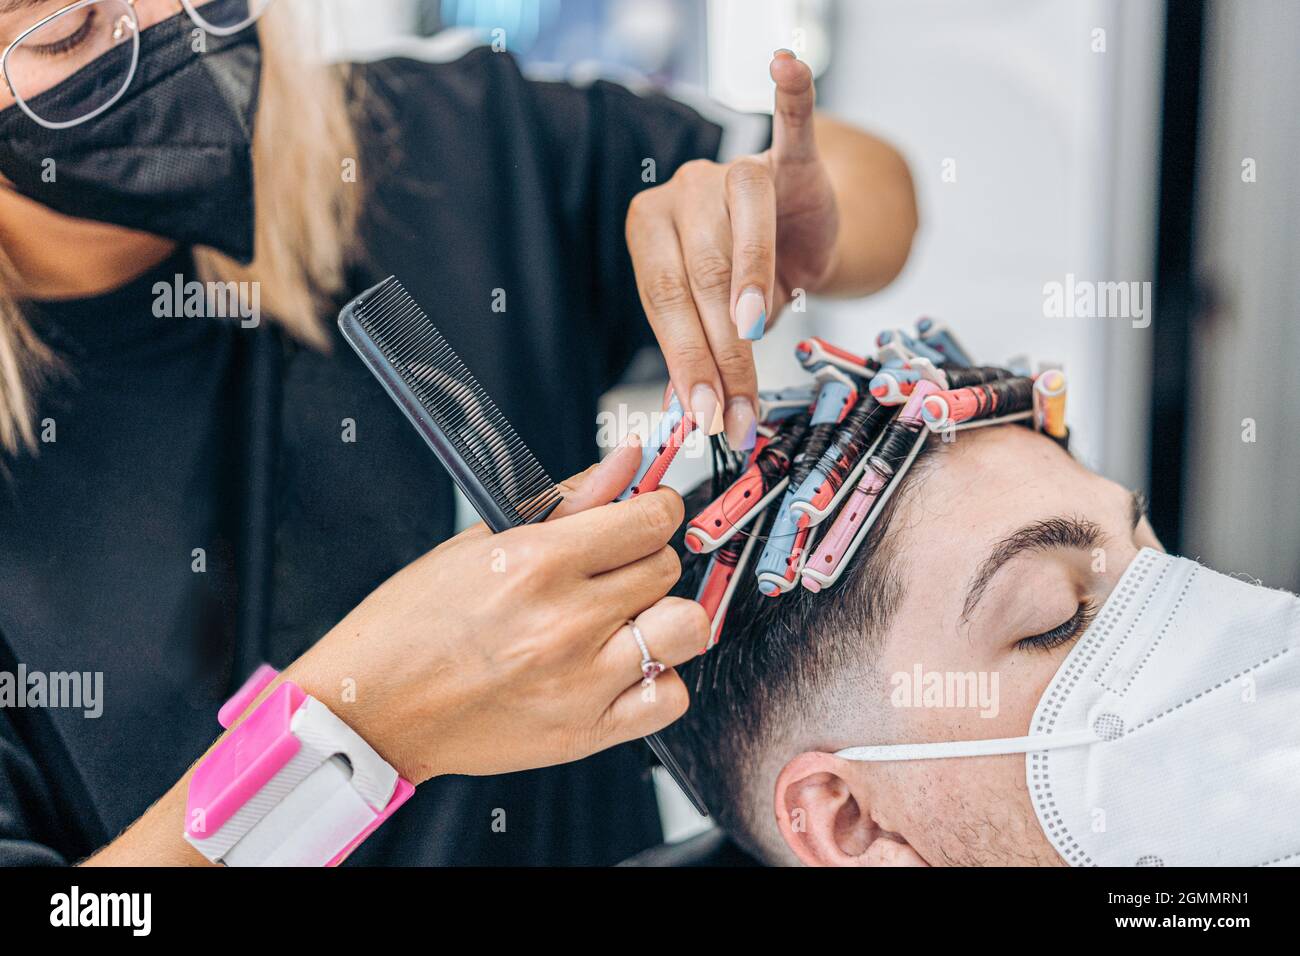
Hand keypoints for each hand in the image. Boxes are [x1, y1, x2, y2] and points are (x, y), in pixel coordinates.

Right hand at [282, 442, 706, 782]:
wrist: (373, 707)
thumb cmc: (414, 622)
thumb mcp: (482, 540)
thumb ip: (568, 498)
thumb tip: (627, 460)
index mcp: (538, 562)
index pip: (651, 519)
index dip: (657, 509)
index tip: (647, 514)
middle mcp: (567, 621)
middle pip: (666, 568)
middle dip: (648, 559)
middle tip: (613, 571)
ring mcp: (581, 681)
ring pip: (685, 628)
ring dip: (665, 617)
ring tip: (627, 621)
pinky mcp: (585, 731)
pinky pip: (669, 698)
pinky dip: (659, 681)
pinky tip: (624, 669)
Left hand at [626, 51, 838, 449]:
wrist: (797, 239)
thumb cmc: (742, 281)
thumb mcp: (715, 318)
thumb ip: (703, 350)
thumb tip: (695, 410)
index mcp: (650, 229)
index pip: (665, 298)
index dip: (686, 358)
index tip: (704, 410)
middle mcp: (683, 191)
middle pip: (699, 273)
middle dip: (720, 348)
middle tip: (736, 404)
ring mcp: (732, 169)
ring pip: (740, 225)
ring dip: (748, 282)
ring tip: (753, 331)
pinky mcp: (787, 159)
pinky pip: (792, 123)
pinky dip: (791, 94)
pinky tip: (782, 65)